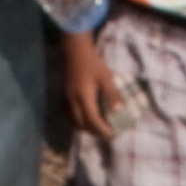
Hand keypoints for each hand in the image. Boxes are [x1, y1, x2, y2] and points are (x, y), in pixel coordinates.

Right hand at [61, 28, 123, 142]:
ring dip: (84, 127)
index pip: (92, 118)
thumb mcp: (105, 76)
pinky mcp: (66, 95)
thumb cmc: (92, 63)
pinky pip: (70, 114)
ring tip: (95, 130)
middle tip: (104, 134)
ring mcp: (68, 98)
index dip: (100, 128)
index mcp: (84, 96)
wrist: (76, 51)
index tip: (109, 134)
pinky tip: (84, 120)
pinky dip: (78, 120)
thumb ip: (111, 93)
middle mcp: (74, 100)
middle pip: (81, 123)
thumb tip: (118, 109)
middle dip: (92, 131)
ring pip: (74, 119)